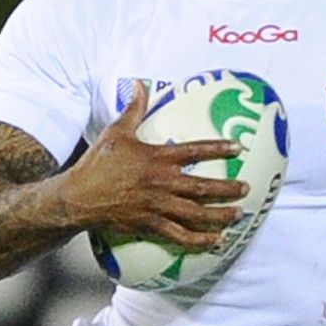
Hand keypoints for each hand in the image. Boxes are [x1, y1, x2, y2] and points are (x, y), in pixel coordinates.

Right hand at [62, 82, 247, 248]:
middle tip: (246, 189)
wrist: (79, 197)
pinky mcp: (150, 225)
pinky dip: (199, 240)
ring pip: (196, 213)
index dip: (218, 148)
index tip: (238, 147)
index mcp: (157, 158)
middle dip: (228, 189)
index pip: (195, 151)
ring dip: (219, 216)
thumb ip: (134, 109)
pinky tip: (214, 241)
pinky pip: (179, 235)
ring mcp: (157, 206)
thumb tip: (139, 84)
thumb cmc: (98, 163)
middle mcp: (161, 183)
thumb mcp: (116, 132)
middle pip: (202, 187)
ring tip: (237, 215)